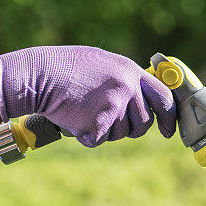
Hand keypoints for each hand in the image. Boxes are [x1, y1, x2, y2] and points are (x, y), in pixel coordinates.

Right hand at [0, 46, 176, 146]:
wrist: (37, 74)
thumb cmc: (64, 67)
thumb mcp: (102, 64)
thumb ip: (124, 79)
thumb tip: (142, 97)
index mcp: (131, 71)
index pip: (163, 98)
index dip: (168, 118)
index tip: (168, 131)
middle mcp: (128, 87)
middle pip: (144, 123)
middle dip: (130, 129)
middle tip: (108, 123)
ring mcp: (114, 105)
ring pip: (121, 134)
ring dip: (104, 131)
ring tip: (84, 112)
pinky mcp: (99, 122)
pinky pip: (98, 141)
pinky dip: (85, 137)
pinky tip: (74, 119)